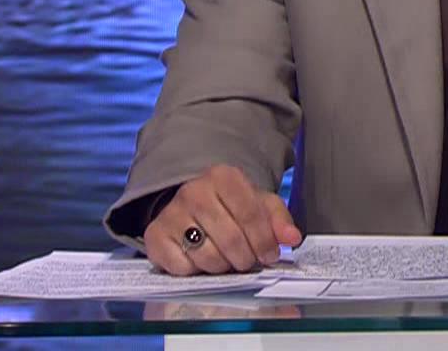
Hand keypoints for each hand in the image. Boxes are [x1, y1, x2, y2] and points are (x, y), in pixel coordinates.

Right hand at [143, 164, 301, 275]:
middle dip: (246, 258)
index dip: (264, 241)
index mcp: (224, 177)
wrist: (192, 207)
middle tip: (248, 261)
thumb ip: (279, 220)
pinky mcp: (154, 236)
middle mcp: (193, 191)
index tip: (270, 255)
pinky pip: (181, 267)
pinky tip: (201, 260)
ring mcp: (171, 213)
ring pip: (207, 256)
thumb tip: (292, 238)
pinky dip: (196, 271)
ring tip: (227, 260)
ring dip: (223, 266)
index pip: (251, 214)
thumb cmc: (231, 206)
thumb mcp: (260, 204)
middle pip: (230, 239)